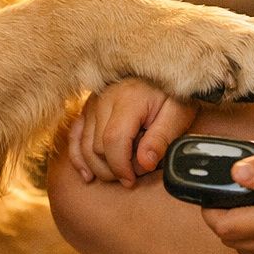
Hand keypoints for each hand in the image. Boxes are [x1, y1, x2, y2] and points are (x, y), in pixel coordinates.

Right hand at [68, 78, 197, 186]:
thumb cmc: (172, 95)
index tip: (131, 180)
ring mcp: (93, 103)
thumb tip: (145, 163)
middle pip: (97, 147)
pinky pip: (75, 136)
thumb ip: (161, 139)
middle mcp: (105, 99)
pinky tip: (88, 174)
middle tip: (134, 174)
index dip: (120, 167)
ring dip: (99, 166)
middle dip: (113, 169)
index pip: (113, 141)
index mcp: (128, 99)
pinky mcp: (88, 108)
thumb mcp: (178, 115)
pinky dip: (79, 157)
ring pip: (84, 145)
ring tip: (120, 172)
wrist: (164, 73)